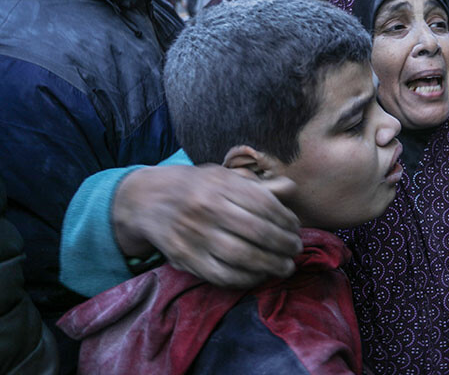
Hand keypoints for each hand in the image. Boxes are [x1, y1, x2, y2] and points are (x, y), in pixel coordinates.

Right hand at [112, 165, 302, 287]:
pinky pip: (221, 275)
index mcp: (221, 185)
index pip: (264, 204)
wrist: (147, 200)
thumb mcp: (224, 176)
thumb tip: (290, 188)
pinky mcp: (185, 257)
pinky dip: (246, 279)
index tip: (296, 228)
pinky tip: (260, 275)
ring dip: (270, 265)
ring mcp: (195, 235)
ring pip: (241, 256)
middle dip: (284, 244)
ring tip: (286, 267)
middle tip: (296, 250)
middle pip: (257, 231)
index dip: (286, 219)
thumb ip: (257, 185)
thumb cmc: (196, 187)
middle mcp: (207, 208)